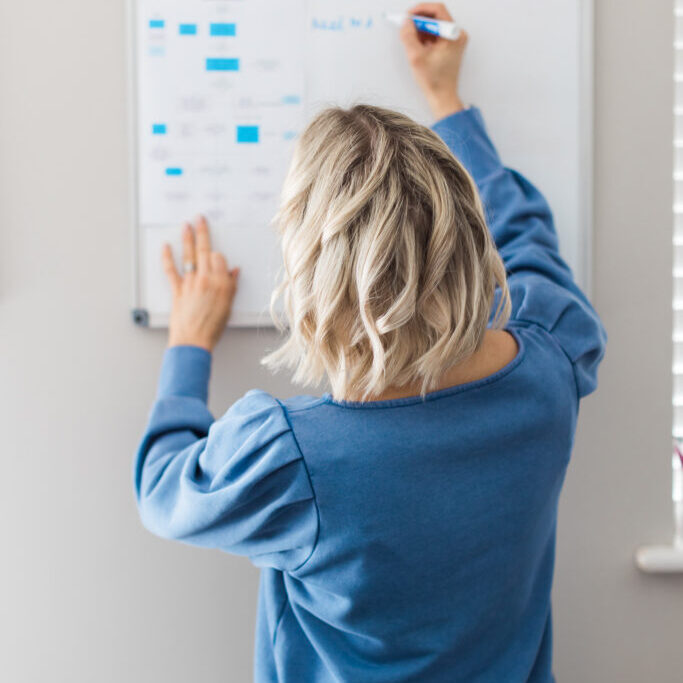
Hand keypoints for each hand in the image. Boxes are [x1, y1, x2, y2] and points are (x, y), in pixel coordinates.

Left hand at [162, 216, 239, 351]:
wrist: (194, 341)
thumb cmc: (212, 328)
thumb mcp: (228, 307)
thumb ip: (231, 286)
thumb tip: (233, 272)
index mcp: (221, 284)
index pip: (220, 258)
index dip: (219, 255)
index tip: (218, 255)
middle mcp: (206, 280)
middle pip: (205, 251)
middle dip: (203, 232)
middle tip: (200, 219)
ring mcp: (190, 283)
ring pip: (189, 255)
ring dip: (187, 238)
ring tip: (186, 226)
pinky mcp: (177, 289)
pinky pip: (171, 269)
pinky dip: (167, 257)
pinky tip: (166, 247)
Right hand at [400, 3, 468, 119]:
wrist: (442, 97)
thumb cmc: (435, 82)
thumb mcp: (416, 58)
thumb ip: (409, 37)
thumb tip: (405, 22)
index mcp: (454, 35)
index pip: (437, 10)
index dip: (420, 10)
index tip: (408, 16)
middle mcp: (456, 35)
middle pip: (435, 17)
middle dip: (419, 21)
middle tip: (406, 26)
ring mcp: (453, 41)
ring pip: (433, 26)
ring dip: (420, 30)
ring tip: (410, 40)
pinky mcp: (448, 47)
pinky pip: (434, 35)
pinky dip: (424, 37)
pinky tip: (416, 46)